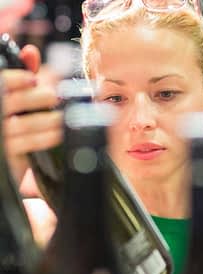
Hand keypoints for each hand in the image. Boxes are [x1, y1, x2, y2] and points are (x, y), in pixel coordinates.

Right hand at [1, 44, 62, 183]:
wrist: (7, 157)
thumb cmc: (12, 121)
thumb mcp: (15, 97)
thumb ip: (21, 75)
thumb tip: (31, 52)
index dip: (14, 80)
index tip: (33, 79)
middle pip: (11, 103)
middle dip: (34, 98)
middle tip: (52, 96)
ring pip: (21, 125)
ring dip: (45, 119)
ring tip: (61, 116)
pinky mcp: (6, 155)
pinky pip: (26, 144)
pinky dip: (44, 138)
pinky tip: (57, 133)